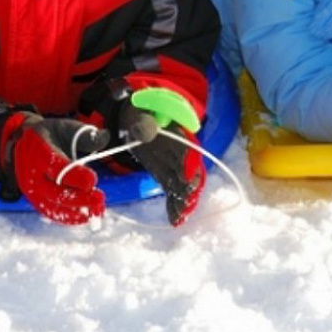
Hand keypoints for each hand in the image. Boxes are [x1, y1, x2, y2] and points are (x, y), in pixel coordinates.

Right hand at [4, 117, 109, 224]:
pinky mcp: (34, 199)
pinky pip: (50, 211)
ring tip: (97, 211)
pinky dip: (67, 217)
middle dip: (79, 198)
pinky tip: (84, 217)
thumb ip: (85, 134)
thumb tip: (103, 137)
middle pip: (54, 191)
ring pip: (53, 205)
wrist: (24, 142)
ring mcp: (31, 189)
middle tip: (99, 199)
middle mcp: (31, 173)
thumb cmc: (50, 135)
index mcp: (38, 151)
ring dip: (76, 210)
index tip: (92, 180)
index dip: (73, 176)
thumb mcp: (65, 127)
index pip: (54, 166)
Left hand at [120, 101, 204, 226]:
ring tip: (180, 217)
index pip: (188, 149)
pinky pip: (173, 191)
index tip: (186, 177)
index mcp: (179, 134)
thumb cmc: (143, 111)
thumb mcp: (141, 113)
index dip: (189, 164)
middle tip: (185, 201)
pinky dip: (174, 206)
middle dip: (189, 187)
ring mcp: (175, 165)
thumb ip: (144, 123)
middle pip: (191, 171)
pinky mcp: (168, 175)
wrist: (140, 116)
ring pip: (184, 185)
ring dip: (184, 201)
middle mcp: (182, 152)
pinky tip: (174, 221)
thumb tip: (145, 132)